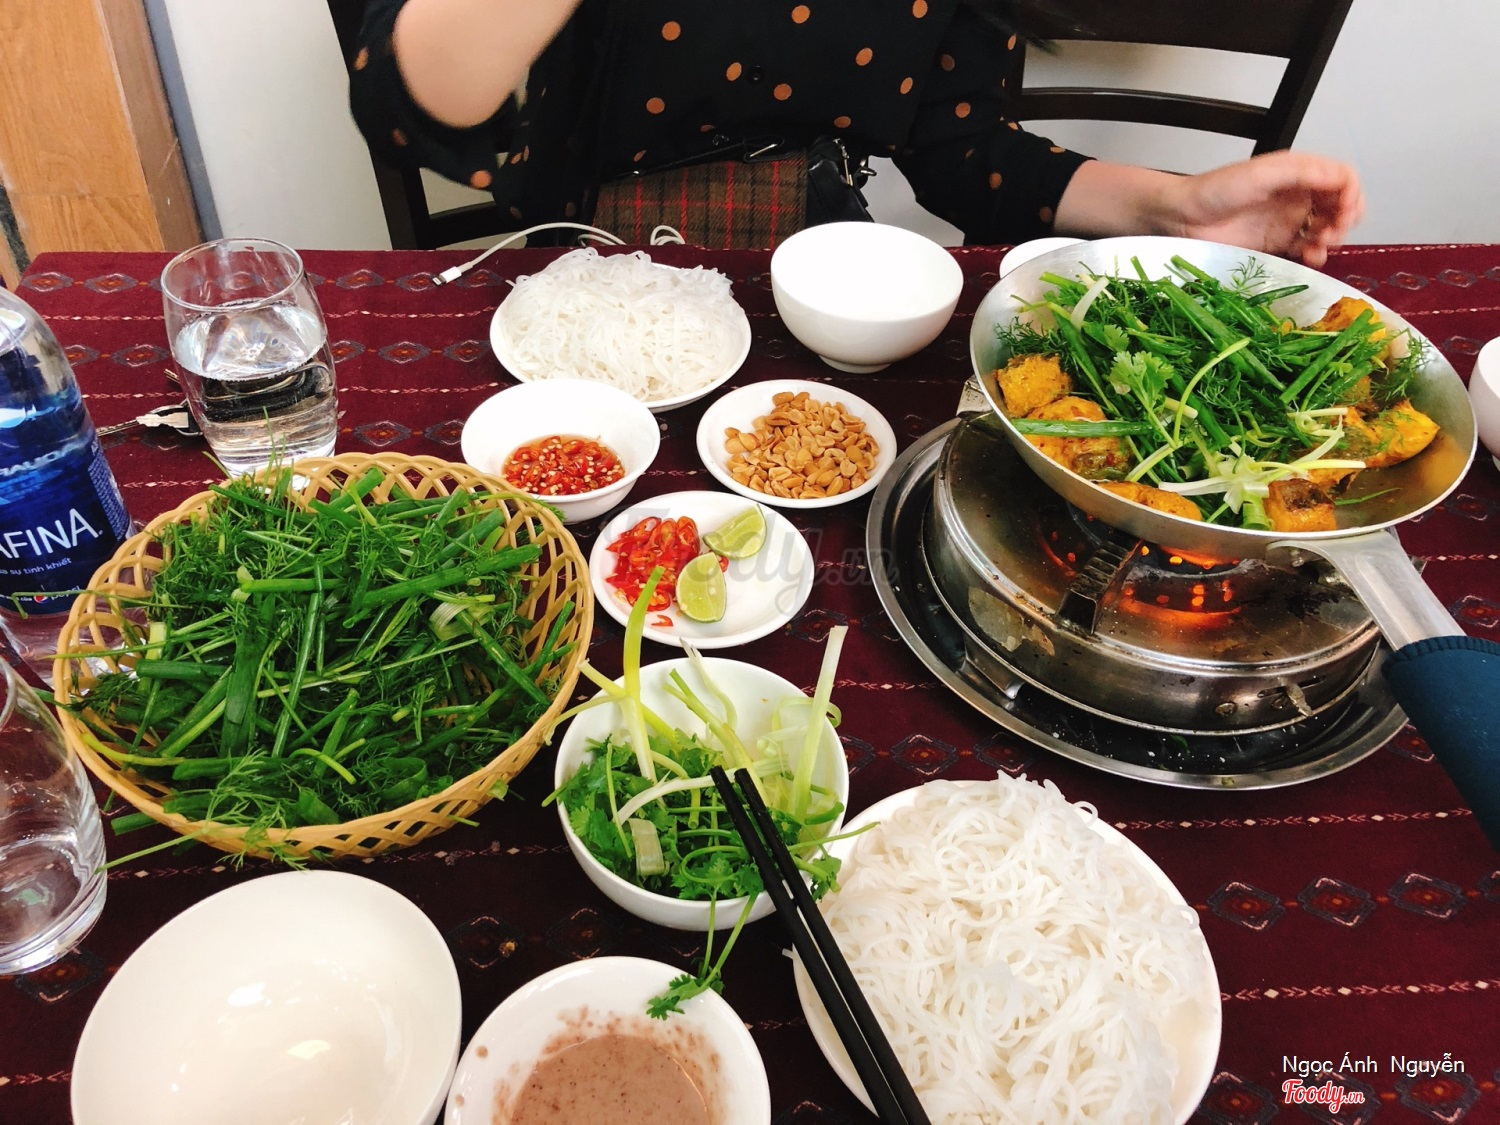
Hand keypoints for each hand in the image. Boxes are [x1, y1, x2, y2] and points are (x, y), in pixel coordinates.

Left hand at [1165, 151, 1364, 267]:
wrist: (1181, 218)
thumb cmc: (1215, 189)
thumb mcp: (1262, 174)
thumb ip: (1302, 173)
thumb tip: (1340, 179)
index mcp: (1298, 172)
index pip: (1342, 179)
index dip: (1351, 194)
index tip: (1345, 212)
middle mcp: (1297, 195)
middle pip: (1340, 205)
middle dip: (1344, 219)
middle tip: (1332, 232)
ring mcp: (1287, 221)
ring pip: (1327, 229)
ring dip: (1332, 239)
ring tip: (1319, 247)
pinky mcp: (1275, 244)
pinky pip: (1306, 250)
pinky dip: (1315, 255)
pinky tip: (1310, 258)